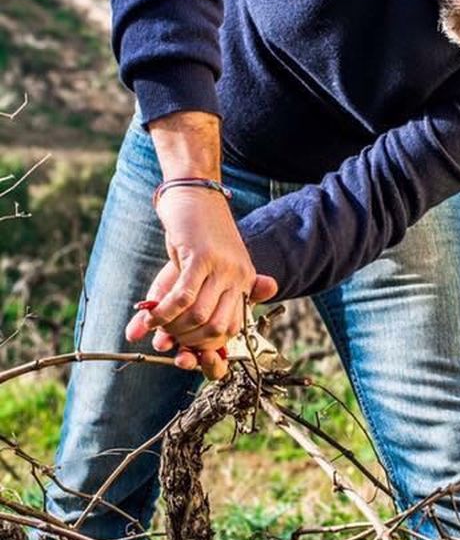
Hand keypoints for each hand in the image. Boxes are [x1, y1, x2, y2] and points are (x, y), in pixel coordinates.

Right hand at [125, 188, 276, 379]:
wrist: (192, 192)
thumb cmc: (191, 235)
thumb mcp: (190, 273)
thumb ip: (169, 305)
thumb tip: (134, 334)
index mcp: (245, 282)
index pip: (232, 330)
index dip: (206, 345)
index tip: (183, 346)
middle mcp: (239, 277)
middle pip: (217, 329)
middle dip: (188, 341)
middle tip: (166, 337)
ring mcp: (224, 267)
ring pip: (200, 316)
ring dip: (173, 328)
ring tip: (153, 325)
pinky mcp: (203, 257)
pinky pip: (184, 297)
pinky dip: (165, 312)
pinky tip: (150, 315)